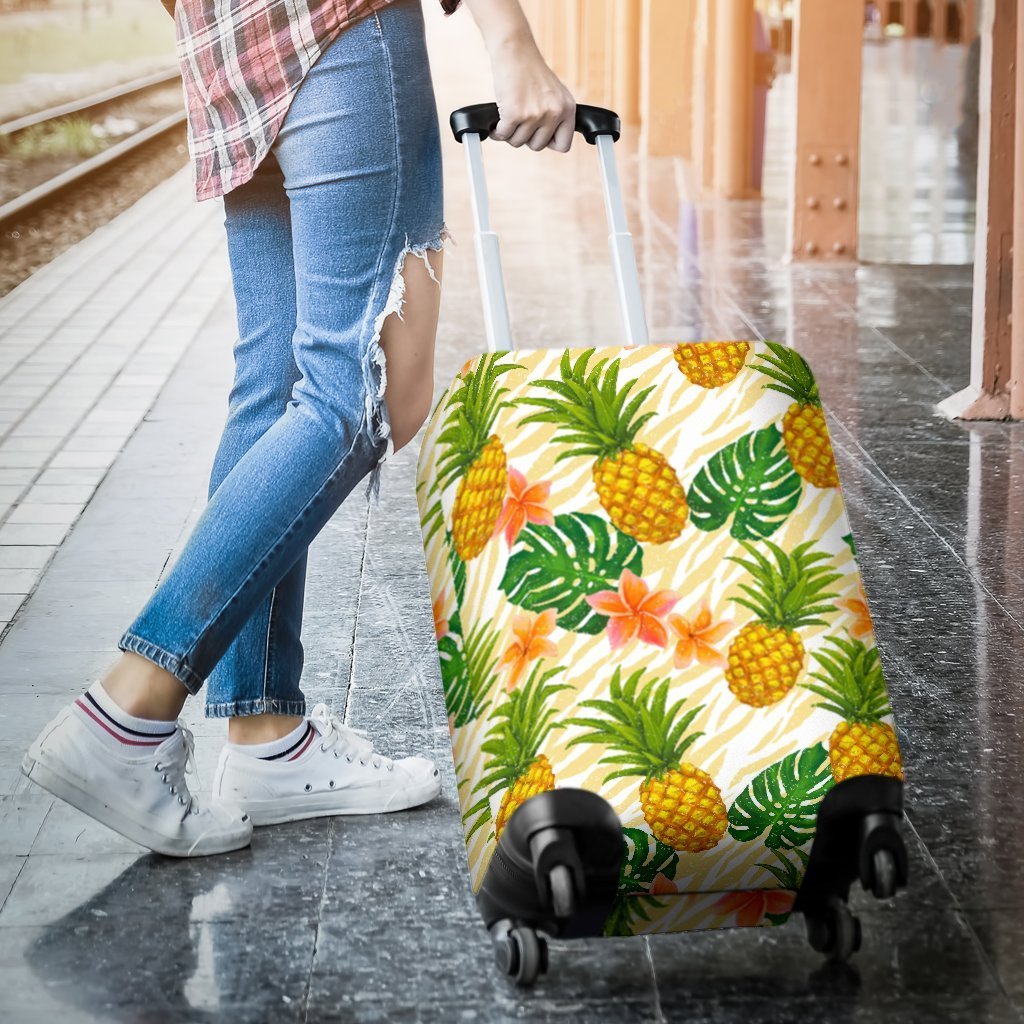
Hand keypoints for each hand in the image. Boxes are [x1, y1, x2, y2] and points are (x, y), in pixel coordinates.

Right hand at [488, 37, 575, 151]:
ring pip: (518, 142)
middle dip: (525, 137)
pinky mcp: (514, 113)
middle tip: (519, 122)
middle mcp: (554, 112)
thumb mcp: (554, 93)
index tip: (538, 134)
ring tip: (508, 117)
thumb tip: (547, 142)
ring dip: (509, 133)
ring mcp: (534, 114)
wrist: (515, 50)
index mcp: (567, 108)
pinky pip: (503, 135)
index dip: (548, 142)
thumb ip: (555, 116)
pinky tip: (497, 122)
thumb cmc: (530, 71)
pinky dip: (497, 131)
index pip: (563, 145)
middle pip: (537, 146)